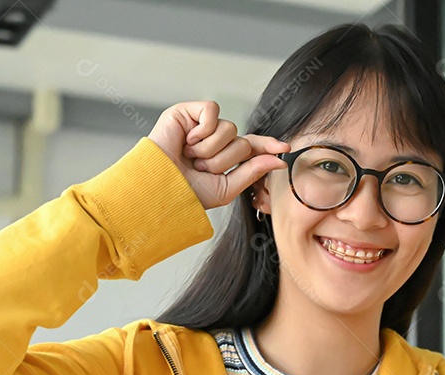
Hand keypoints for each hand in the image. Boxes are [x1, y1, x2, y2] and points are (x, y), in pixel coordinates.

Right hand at [147, 101, 288, 208]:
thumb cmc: (187, 193)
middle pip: (242, 142)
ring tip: (190, 157)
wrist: (160, 188)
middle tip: (200, 169)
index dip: (267, 146)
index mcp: (224, 157)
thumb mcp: (227, 187)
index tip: (285, 148)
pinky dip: (202, 131)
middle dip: (224, 161)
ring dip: (210, 150)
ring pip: (229, 129)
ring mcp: (202, 125)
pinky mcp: (189, 112)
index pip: (252, 147)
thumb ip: (253, 171)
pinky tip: (186, 141)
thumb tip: (278, 159)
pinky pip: (212, 112)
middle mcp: (215, 140)